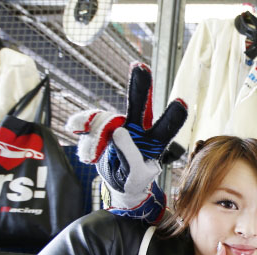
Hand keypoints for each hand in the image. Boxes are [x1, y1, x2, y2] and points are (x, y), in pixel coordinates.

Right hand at [66, 63, 186, 222]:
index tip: (181, 102)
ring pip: (105, 118)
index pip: (166, 128)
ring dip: (94, 135)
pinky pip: (88, 122)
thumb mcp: (136, 175)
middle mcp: (138, 128)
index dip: (173, 115)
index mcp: (154, 142)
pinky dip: (82, 130)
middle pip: (139, 104)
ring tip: (91, 156)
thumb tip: (118, 131)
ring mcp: (118, 126)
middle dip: (140, 85)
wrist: (117, 185)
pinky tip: (75, 133)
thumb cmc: (134, 181)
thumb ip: (130, 155)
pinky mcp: (101, 128)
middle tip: (141, 68)